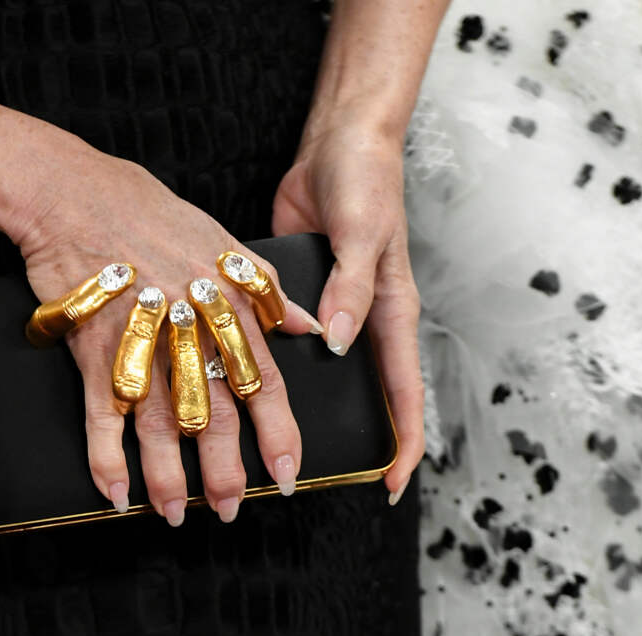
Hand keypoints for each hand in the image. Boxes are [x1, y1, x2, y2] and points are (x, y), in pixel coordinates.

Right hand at [13, 137, 319, 524]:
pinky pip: (100, 416)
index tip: (289, 472)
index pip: (264, 382)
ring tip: (176, 514)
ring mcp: (139, 344)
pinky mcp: (92, 350)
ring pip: (161, 426)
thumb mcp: (223, 241)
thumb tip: (306, 325)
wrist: (77, 196)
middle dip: (226, 471)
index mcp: (225, 307)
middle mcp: (188, 332)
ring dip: (169, 478)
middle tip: (231, 508)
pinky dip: (105, 459)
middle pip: (215, 414)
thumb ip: (267, 289)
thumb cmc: (149, 212)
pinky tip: (115, 493)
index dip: (278, 433)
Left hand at [271, 117, 423, 503]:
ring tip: (264, 440)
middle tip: (309, 473)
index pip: (404, 391)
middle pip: (362, 393)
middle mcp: (361, 319)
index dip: (403, 442)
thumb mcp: (364, 234)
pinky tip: (237, 381)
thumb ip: (351, 288)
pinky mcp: (296, 297)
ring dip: (300, 403)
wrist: (337, 145)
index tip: (389, 485)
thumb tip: (339, 343)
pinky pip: (285, 339)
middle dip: (347, 437)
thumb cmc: (367, 182)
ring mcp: (329, 311)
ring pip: (319, 372)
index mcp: (390, 312)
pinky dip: (269, 361)